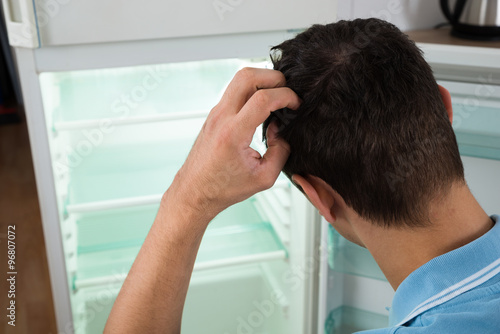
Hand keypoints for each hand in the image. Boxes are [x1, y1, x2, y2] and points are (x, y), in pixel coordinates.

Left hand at [166, 67, 300, 219]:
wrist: (195, 191)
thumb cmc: (224, 188)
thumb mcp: (264, 178)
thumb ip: (280, 151)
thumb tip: (281, 130)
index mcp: (233, 133)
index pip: (263, 98)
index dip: (286, 96)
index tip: (296, 104)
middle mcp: (221, 117)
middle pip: (247, 76)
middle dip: (274, 77)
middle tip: (287, 92)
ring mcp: (215, 113)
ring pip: (239, 78)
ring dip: (262, 81)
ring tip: (276, 97)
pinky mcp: (215, 114)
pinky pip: (235, 91)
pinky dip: (253, 90)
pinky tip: (262, 107)